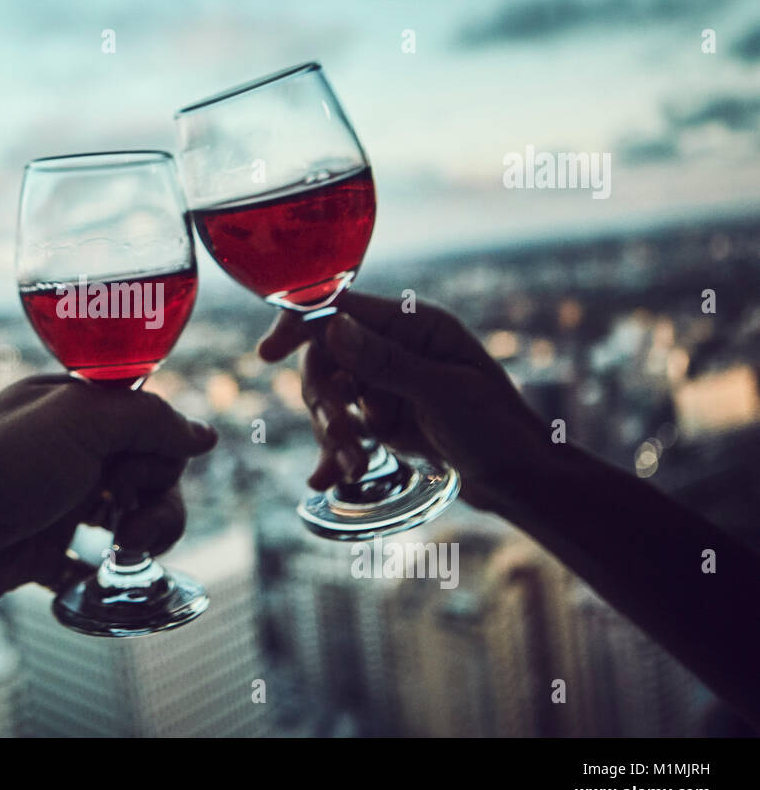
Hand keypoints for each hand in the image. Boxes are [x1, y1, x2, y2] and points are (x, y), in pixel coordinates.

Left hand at [0, 375, 217, 612]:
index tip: (132, 472)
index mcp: (79, 410)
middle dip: (157, 501)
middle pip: (151, 476)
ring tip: (120, 552)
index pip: (152, 426)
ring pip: (129, 521)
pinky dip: (101, 575)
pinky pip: (89, 566)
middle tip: (125, 519)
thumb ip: (149, 421)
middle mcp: (73, 452)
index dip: (160, 453)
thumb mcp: (80, 420)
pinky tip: (98, 577)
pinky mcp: (40, 552)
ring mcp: (58, 502)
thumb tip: (203, 435)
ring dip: (141, 538)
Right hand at [257, 291, 551, 513]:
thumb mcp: (444, 394)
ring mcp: (385, 384)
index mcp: (414, 326)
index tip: (268, 353)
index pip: (341, 308)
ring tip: (356, 467)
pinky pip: (341, 429)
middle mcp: (394, 348)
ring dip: (332, 433)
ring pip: (328, 397)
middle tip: (342, 438)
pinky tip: (324, 479)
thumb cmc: (500, 429)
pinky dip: (333, 453)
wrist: (522, 481)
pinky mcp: (381, 419)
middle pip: (324, 359)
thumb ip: (385, 362)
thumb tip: (332, 327)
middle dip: (324, 401)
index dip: (299, 325)